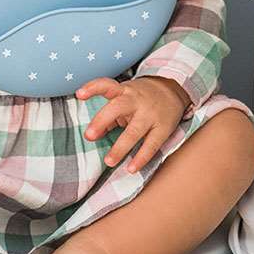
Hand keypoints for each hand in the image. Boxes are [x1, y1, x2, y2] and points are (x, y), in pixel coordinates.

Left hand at [76, 76, 190, 172]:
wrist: (173, 88)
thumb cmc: (140, 98)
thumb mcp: (124, 99)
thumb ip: (108, 117)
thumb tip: (93, 135)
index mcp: (124, 90)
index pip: (107, 85)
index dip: (93, 88)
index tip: (79, 94)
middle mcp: (136, 100)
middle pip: (118, 107)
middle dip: (102, 120)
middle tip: (89, 135)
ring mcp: (150, 114)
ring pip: (134, 130)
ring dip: (120, 147)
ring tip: (109, 161)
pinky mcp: (163, 128)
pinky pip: (151, 144)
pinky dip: (141, 158)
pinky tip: (131, 168)